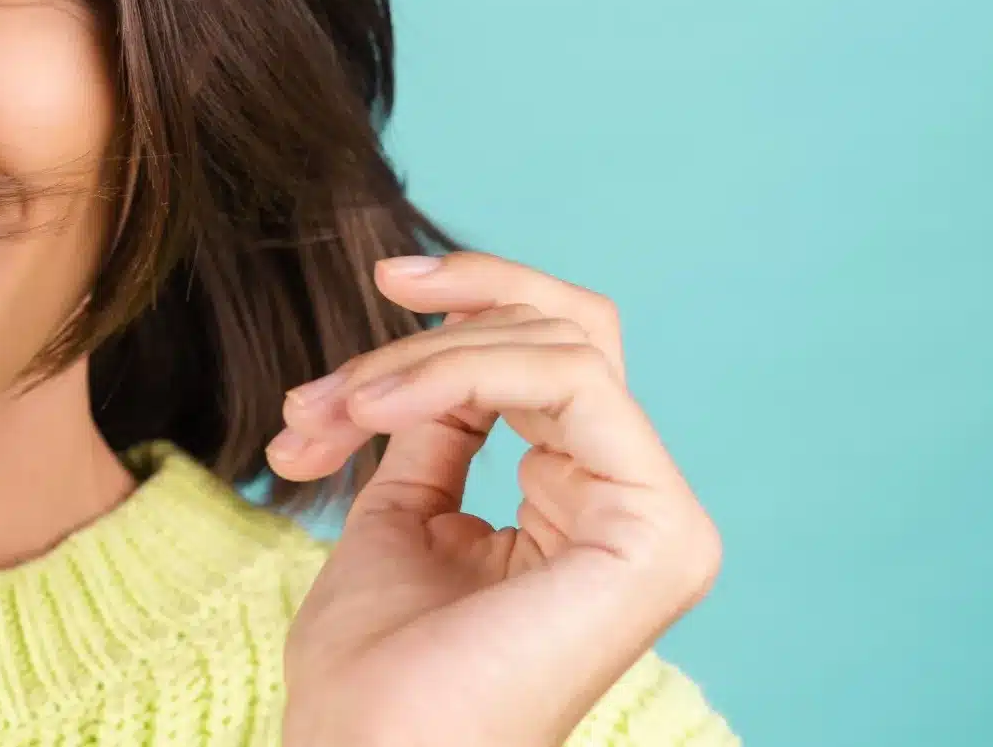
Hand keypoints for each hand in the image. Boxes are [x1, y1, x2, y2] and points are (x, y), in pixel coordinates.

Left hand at [271, 251, 721, 746]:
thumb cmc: (372, 675)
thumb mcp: (402, 515)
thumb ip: (439, 428)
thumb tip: (439, 343)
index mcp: (586, 510)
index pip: (552, 358)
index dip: (455, 317)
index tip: (363, 320)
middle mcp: (636, 508)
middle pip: (571, 329)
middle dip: (431, 331)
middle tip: (333, 385)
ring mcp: (659, 520)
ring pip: (557, 343)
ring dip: (418, 360)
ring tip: (335, 413)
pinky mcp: (659, 529)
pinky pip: (569, 379)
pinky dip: (455, 371)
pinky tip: (373, 411)